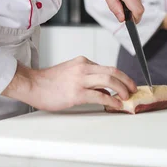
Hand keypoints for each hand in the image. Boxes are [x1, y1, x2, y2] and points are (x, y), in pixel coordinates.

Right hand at [2, 56, 136, 111]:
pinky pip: (100, 96)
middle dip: (126, 80)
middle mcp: (83, 67)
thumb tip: (104, 89)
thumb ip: (87, 77)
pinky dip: (111, 100)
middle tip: (133, 89)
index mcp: (82, 62)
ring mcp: (80, 79)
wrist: (33, 84)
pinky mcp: (76, 93)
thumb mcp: (70, 72)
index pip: (106, 67)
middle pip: (112, 71)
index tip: (126, 83)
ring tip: (127, 97)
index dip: (120, 76)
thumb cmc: (49, 81)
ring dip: (122, 89)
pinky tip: (116, 105)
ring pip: (109, 80)